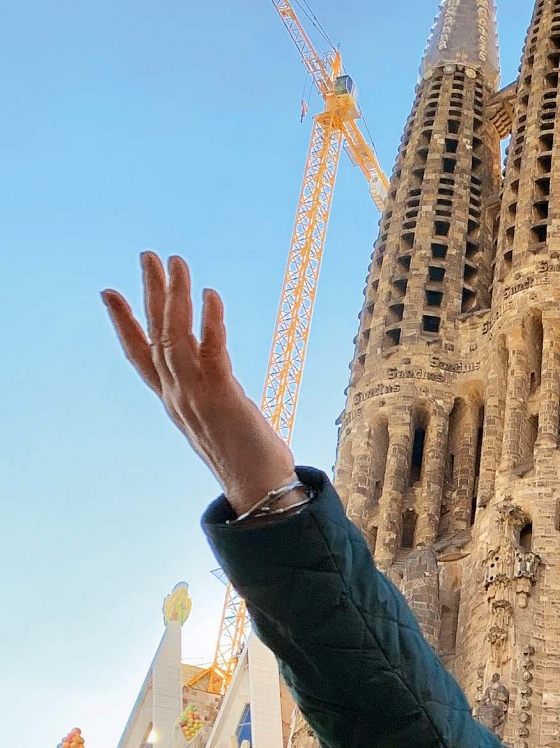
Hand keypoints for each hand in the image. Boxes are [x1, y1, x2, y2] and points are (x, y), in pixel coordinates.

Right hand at [102, 251, 296, 515]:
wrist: (260, 492)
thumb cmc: (248, 460)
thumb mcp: (219, 418)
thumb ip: (210, 390)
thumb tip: (214, 372)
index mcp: (174, 401)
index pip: (141, 356)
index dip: (124, 323)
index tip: (110, 292)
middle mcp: (178, 396)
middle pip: (156, 335)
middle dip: (150, 293)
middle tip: (148, 255)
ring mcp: (196, 396)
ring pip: (176, 337)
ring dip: (175, 297)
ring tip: (176, 262)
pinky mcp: (222, 397)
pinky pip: (212, 352)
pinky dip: (210, 321)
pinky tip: (210, 294)